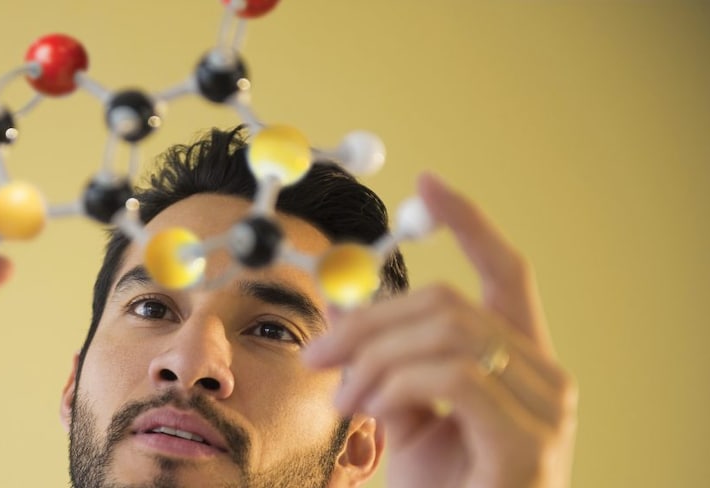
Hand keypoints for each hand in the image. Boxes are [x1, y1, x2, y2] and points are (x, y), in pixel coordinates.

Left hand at [303, 174, 577, 487]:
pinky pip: (454, 377)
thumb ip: (388, 364)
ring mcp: (545, 408)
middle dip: (370, 319)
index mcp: (518, 361)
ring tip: (345, 399)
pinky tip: (372, 411)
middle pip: (451, 302)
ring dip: (375, 358)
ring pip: (447, 333)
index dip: (469, 222)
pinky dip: (397, 384)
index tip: (429, 182)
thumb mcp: (402, 416)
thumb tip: (345, 318)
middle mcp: (545, 376)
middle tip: (318, 354)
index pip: (505, 273)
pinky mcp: (529, 441)